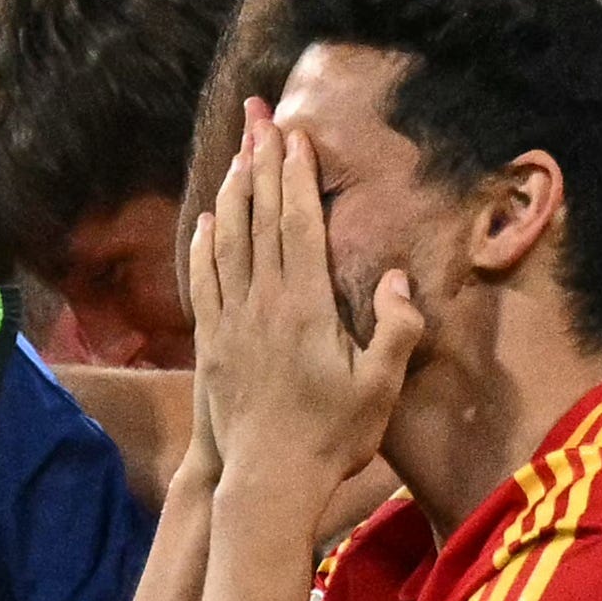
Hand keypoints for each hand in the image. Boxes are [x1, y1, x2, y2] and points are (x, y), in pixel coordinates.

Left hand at [192, 100, 422, 490]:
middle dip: (260, 164)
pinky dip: (204, 244)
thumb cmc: (333, 436)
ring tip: (237, 153)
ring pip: (228, 242)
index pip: (298, 225)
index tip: (294, 135)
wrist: (266, 482)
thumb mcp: (381, 386)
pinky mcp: (213, 343)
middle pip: (259, 219)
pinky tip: (208, 221)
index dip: (295, 177)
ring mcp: (232, 321)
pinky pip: (204, 281)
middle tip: (258, 118)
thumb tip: (397, 277)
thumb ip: (394, 328)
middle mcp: (263, 303)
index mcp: (306, 306)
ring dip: (233, 193)